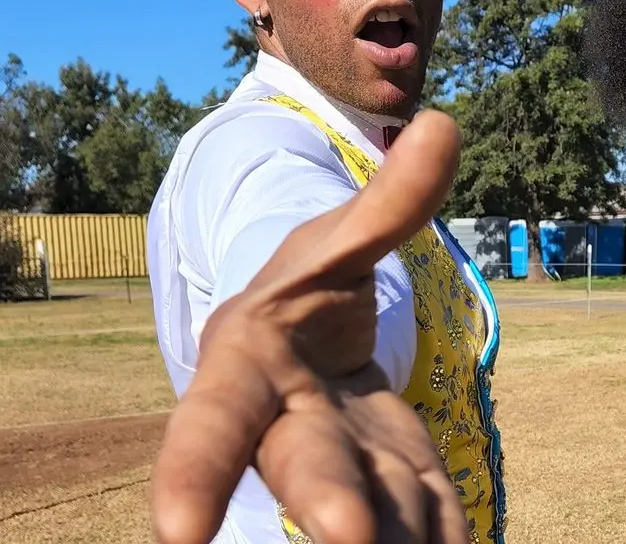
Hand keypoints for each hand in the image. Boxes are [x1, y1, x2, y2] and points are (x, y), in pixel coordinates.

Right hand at [150, 110, 468, 543]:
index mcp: (247, 365)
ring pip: (378, 509)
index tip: (177, 531)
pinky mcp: (397, 486)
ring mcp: (345, 469)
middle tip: (351, 542)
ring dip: (402, 534)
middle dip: (331, 508)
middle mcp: (285, 431)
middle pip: (304, 471)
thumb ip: (389, 200)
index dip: (191, 473)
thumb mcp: (335, 242)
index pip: (212, 420)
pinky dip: (448, 532)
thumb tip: (443, 124)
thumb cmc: (303, 290)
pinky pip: (428, 513)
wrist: (311, 346)